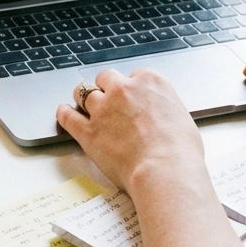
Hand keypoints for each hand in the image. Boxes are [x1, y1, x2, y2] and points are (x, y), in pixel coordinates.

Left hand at [56, 67, 203, 191]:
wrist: (166, 171)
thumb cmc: (181, 151)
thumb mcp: (181, 116)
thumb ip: (162, 106)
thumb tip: (158, 113)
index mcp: (150, 82)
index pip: (134, 75)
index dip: (131, 87)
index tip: (131, 96)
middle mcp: (123, 89)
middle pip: (105, 78)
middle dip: (106, 89)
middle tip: (108, 101)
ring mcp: (102, 108)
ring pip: (82, 92)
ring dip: (83, 98)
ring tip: (83, 104)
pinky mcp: (88, 130)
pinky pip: (67, 116)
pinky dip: (64, 113)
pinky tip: (65, 113)